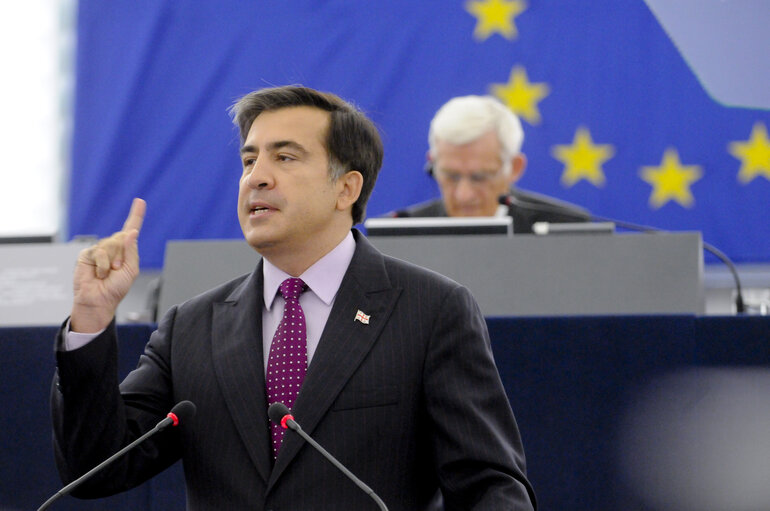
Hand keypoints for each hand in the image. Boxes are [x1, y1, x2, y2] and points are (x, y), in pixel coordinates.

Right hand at [70, 198, 145, 332]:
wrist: (98, 300)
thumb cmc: (116, 288)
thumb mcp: (130, 270)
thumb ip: (131, 251)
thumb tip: (131, 232)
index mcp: (125, 250)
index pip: (131, 229)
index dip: (136, 215)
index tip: (140, 201)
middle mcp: (113, 247)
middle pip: (122, 237)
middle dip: (122, 255)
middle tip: (117, 270)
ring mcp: (100, 249)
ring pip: (111, 244)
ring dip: (112, 261)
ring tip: (108, 273)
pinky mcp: (87, 254)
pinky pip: (99, 251)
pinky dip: (102, 265)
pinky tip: (99, 274)